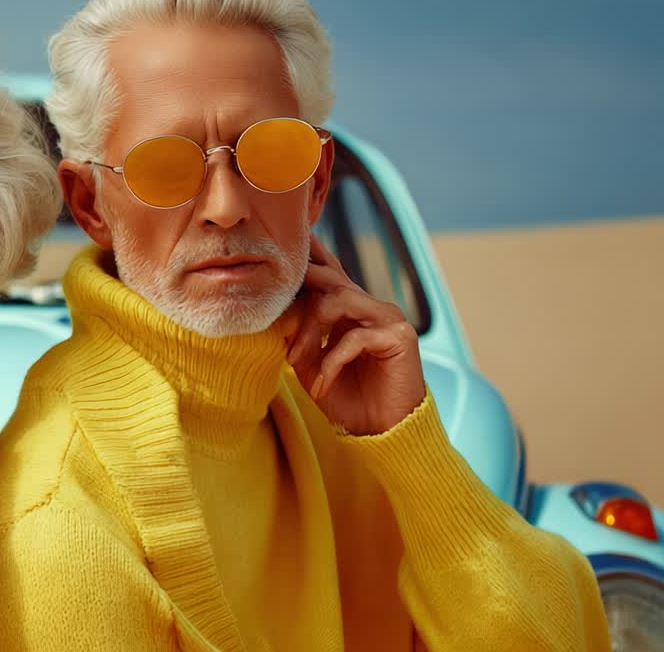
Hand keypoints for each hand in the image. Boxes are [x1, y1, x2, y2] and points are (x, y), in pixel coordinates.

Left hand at [286, 235, 425, 434]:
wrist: (380, 431)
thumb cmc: (347, 398)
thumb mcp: (312, 366)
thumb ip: (298, 337)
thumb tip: (274, 316)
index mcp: (350, 309)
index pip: (329, 273)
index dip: (311, 256)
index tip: (284, 242)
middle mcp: (370, 307)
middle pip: (332, 277)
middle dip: (301, 281)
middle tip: (275, 287)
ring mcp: (388, 318)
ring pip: (339, 300)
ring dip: (310, 330)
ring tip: (296, 361)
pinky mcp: (399, 336)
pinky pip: (354, 337)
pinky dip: (331, 361)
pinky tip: (321, 385)